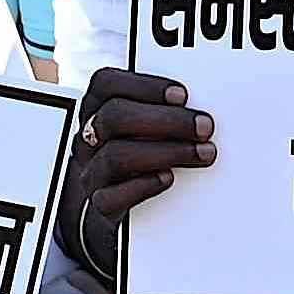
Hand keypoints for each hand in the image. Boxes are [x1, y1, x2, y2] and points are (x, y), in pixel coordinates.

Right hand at [65, 65, 209, 281]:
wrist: (123, 209)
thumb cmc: (142, 154)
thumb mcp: (145, 125)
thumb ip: (164, 110)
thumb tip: (204, 105)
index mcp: (97, 109)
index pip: (106, 84)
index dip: (145, 86)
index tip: (183, 95)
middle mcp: (89, 139)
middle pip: (113, 117)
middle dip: (166, 120)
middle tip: (204, 127)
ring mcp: (91, 174)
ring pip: (114, 156)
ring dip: (165, 152)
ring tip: (201, 154)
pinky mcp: (100, 208)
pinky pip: (109, 198)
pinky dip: (142, 186)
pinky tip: (168, 178)